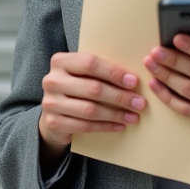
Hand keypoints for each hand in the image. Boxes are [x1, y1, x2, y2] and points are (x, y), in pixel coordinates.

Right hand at [38, 52, 146, 166]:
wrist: (54, 112)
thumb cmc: (76, 87)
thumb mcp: (83, 74)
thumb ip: (101, 71)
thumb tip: (133, 78)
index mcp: (60, 61)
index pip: (90, 63)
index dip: (113, 72)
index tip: (133, 81)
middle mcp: (52, 80)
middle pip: (92, 88)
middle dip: (120, 97)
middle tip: (139, 103)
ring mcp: (50, 103)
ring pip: (90, 109)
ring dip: (115, 114)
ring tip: (133, 116)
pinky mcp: (53, 123)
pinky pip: (84, 126)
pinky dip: (105, 127)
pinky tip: (119, 126)